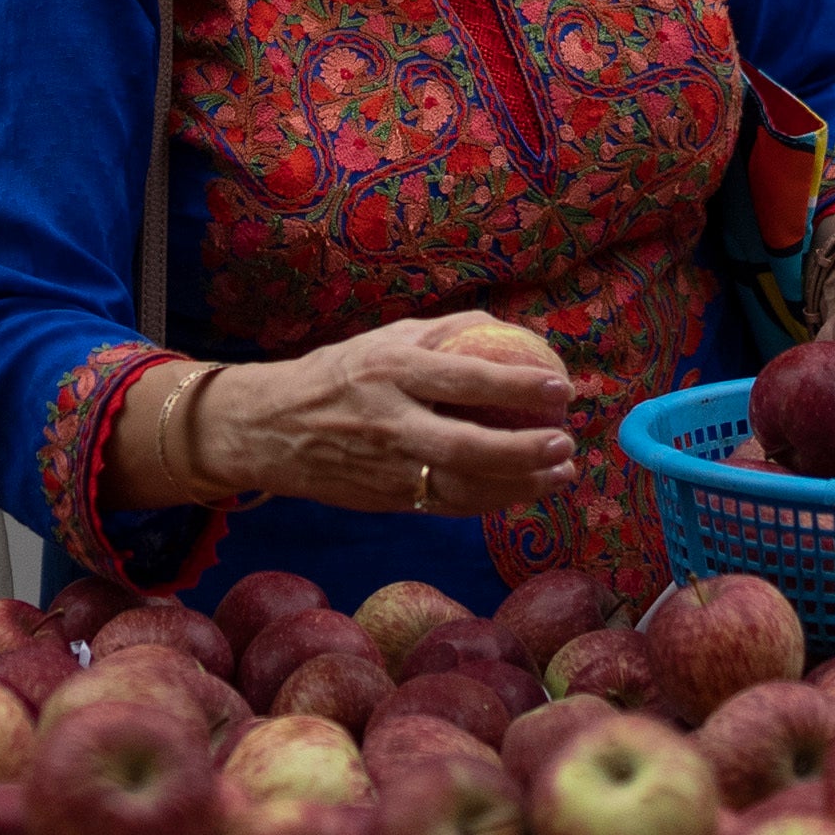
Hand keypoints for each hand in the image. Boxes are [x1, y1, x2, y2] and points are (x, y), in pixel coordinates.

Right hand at [188, 317, 579, 519]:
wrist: (267, 429)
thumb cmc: (334, 376)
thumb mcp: (380, 340)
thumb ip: (441, 334)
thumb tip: (505, 328)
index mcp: (389, 371)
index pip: (464, 378)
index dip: (517, 384)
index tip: (560, 386)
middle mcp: (388, 422)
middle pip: (465, 446)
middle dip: (523, 450)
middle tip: (566, 443)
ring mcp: (386, 468)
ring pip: (462, 486)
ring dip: (519, 485)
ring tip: (560, 473)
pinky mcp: (385, 499)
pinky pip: (448, 505)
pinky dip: (490, 501)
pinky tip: (523, 489)